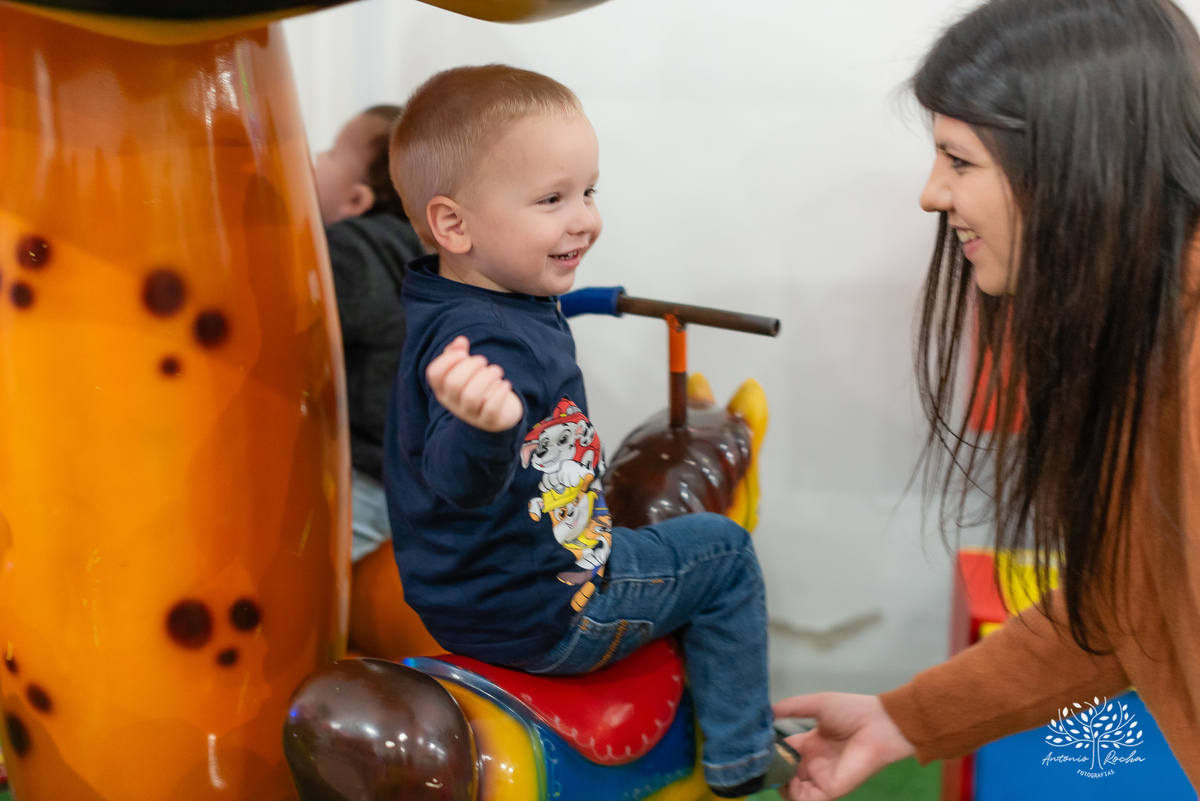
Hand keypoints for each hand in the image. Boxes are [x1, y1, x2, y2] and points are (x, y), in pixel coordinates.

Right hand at [426, 336, 523, 431]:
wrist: (499, 412)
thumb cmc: (479, 385)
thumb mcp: (466, 369)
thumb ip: (459, 353)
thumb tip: (460, 341)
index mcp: (443, 389)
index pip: (434, 374)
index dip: (447, 360)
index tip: (463, 353)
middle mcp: (453, 403)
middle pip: (453, 384)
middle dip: (470, 367)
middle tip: (483, 360)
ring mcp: (470, 415)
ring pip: (471, 397)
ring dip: (486, 378)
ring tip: (497, 370)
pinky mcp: (488, 422)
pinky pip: (490, 409)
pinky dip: (499, 393)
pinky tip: (505, 383)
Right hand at [772, 693, 915, 800]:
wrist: (879, 722)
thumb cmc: (852, 711)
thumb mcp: (817, 704)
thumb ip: (791, 707)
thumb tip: (768, 711)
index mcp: (811, 745)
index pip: (784, 754)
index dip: (771, 752)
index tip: (758, 746)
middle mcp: (814, 763)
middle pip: (785, 774)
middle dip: (772, 771)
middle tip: (763, 762)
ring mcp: (822, 777)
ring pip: (793, 791)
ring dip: (780, 784)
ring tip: (775, 771)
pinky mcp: (831, 789)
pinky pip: (808, 800)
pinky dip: (794, 795)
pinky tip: (788, 779)